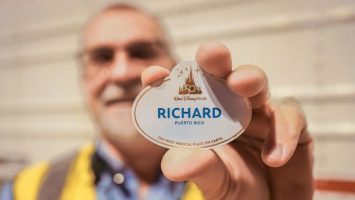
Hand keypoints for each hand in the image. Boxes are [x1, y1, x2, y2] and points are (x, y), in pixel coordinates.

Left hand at [141, 42, 312, 199]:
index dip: (167, 79)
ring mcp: (260, 113)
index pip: (183, 92)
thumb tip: (175, 164)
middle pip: (222, 74)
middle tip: (210, 54)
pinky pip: (290, 115)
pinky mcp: (290, 124)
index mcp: (204, 119)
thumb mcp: (215, 184)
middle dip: (216, 60)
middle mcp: (230, 108)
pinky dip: (283, 132)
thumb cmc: (237, 191)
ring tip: (241, 83)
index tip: (152, 76)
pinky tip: (274, 158)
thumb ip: (200, 170)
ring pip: (257, 84)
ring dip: (250, 79)